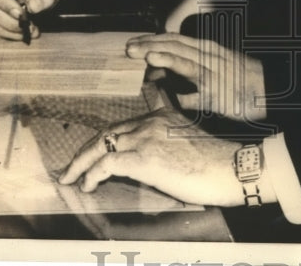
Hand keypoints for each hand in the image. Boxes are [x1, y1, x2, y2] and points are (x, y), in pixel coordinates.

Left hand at [58, 108, 264, 206]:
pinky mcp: (144, 157)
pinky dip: (93, 174)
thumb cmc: (213, 163)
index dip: (104, 140)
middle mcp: (151, 121)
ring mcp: (146, 138)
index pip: (123, 126)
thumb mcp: (185, 145)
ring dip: (81, 163)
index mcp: (161, 116)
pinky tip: (89, 184)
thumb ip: (163, 146)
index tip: (93, 154)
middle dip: (85, 151)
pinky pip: (107, 163)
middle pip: (107, 133)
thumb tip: (144, 166)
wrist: (229, 168)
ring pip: (101, 146)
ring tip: (71, 177)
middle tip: (72, 166)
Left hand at [126, 33, 266, 121]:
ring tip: (145, 57)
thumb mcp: (218, 67)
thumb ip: (191, 68)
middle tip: (128, 48)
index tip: (135, 43)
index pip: (174, 40)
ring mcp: (213, 76)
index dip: (153, 40)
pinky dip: (181, 95)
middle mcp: (209, 58)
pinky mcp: (217, 96)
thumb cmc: (242, 81)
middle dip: (150, 45)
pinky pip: (196, 96)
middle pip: (175, 46)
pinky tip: (168, 95)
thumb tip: (161, 76)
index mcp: (207, 50)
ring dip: (163, 58)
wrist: (271, 91)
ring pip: (184, 62)